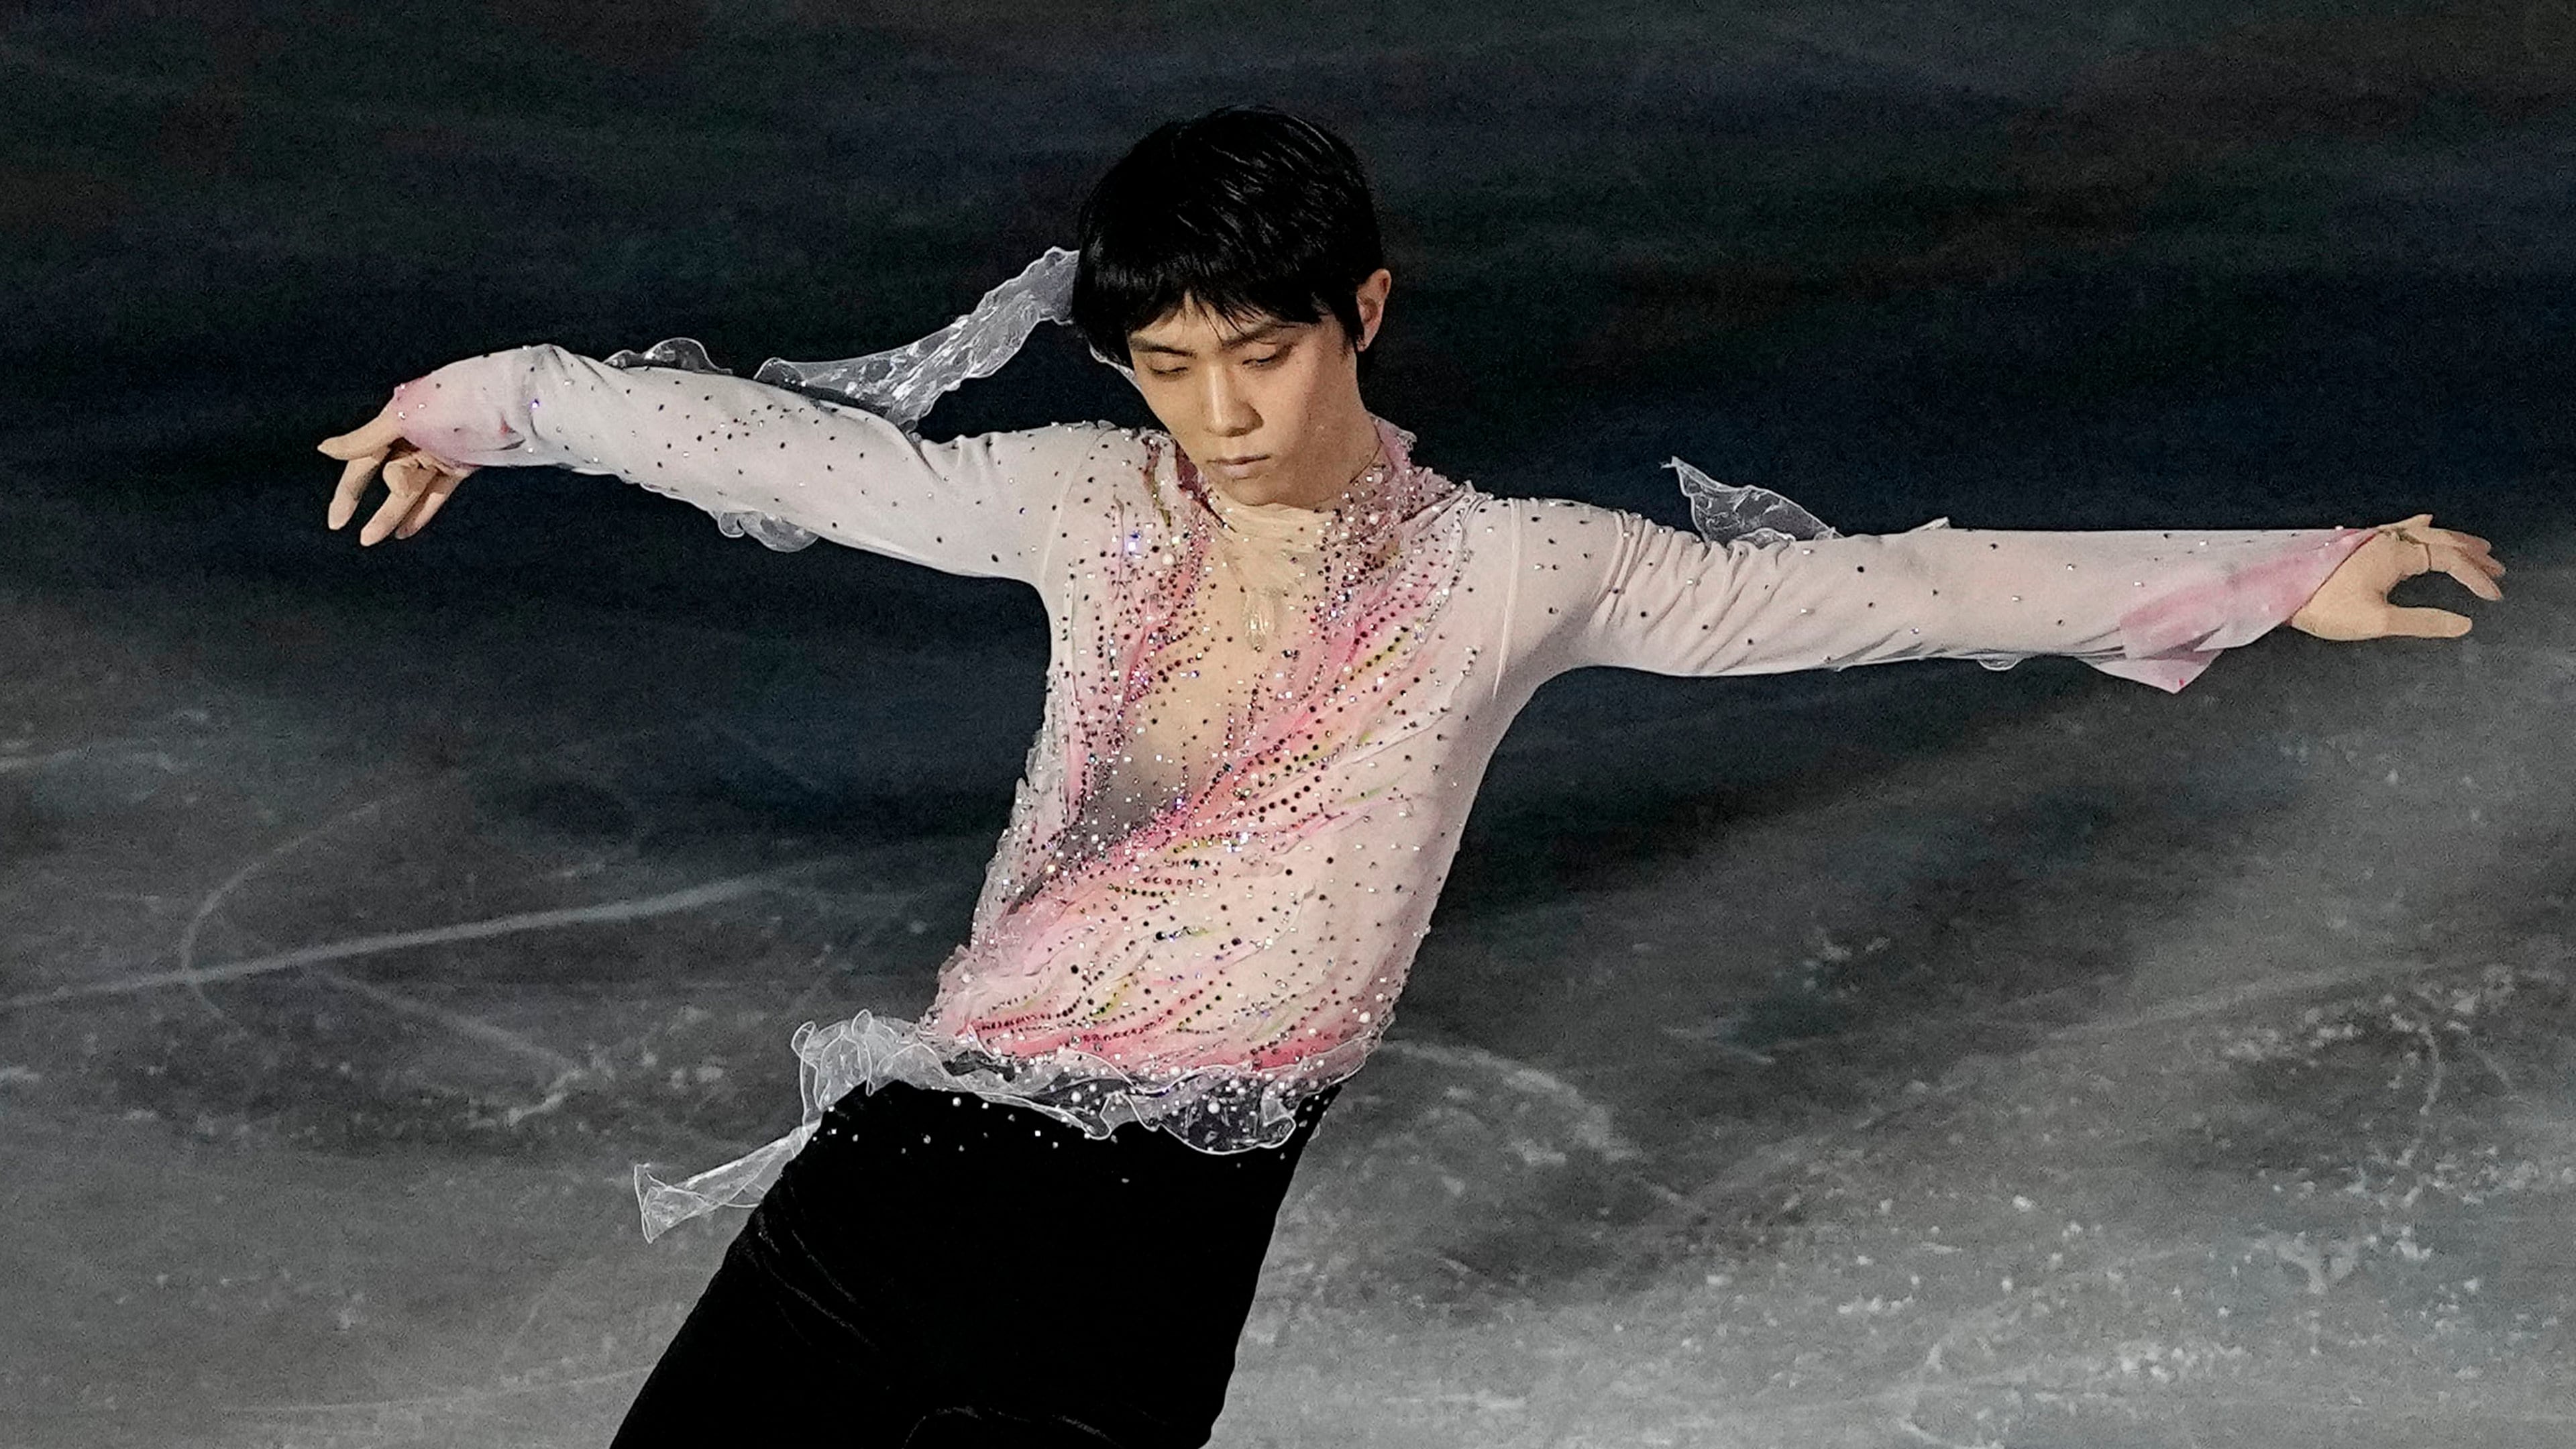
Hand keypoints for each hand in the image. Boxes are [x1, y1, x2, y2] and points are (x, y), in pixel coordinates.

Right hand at [317, 395, 478, 545]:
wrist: (509, 404)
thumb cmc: (453, 402)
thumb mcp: (403, 419)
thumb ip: (365, 439)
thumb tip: (325, 449)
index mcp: (397, 419)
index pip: (363, 458)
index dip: (349, 490)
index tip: (336, 520)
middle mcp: (415, 436)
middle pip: (389, 476)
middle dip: (376, 508)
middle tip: (364, 538)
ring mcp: (439, 451)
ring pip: (412, 488)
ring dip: (396, 513)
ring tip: (378, 539)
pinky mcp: (461, 465)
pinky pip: (437, 491)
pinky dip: (423, 511)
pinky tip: (406, 531)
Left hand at [2287, 514, 2503, 641]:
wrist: (2280, 595)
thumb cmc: (2326, 610)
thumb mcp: (2378, 621)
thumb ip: (2423, 622)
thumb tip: (2465, 625)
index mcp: (2396, 554)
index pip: (2450, 561)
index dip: (2476, 578)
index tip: (2494, 597)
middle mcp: (2387, 540)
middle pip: (2442, 541)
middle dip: (2472, 555)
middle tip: (2497, 569)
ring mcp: (2373, 539)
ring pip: (2423, 534)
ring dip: (2452, 541)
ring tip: (2477, 549)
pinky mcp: (2360, 544)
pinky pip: (2398, 528)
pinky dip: (2419, 527)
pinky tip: (2425, 521)